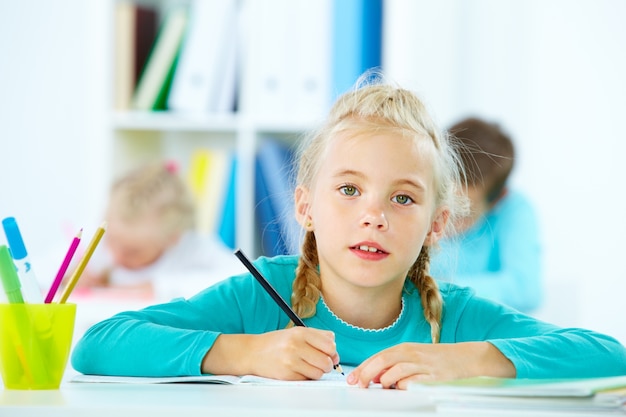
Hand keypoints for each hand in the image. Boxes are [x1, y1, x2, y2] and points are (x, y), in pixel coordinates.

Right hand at [202, 327, 339, 380]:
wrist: (253, 352)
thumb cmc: (276, 342)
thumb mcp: (296, 332)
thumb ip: (317, 337)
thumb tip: (335, 350)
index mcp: (300, 332)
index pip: (330, 344)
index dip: (332, 352)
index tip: (329, 353)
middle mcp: (296, 346)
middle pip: (326, 361)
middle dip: (327, 364)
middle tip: (321, 363)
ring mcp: (291, 361)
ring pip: (319, 373)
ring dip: (317, 372)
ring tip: (308, 366)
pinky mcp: (286, 375)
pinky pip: (307, 380)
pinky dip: (306, 377)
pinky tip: (298, 371)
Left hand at [347, 342, 514, 389]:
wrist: (469, 358)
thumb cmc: (438, 360)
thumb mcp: (414, 358)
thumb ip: (394, 366)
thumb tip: (373, 377)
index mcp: (405, 349)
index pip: (378, 357)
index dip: (362, 368)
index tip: (351, 379)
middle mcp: (412, 354)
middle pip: (383, 361)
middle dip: (367, 374)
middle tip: (358, 385)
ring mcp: (423, 365)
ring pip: (396, 371)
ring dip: (385, 381)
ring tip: (382, 387)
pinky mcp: (434, 377)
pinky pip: (415, 381)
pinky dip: (405, 386)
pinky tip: (402, 389)